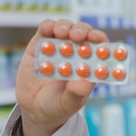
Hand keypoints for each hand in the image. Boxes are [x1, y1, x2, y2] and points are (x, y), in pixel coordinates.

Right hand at [15, 18, 108, 135]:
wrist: (34, 109)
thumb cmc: (58, 106)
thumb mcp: (69, 103)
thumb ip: (77, 93)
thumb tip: (85, 82)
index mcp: (89, 65)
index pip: (100, 47)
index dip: (101, 40)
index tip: (98, 39)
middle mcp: (76, 53)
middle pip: (84, 33)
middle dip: (83, 31)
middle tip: (78, 36)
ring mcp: (59, 47)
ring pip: (66, 28)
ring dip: (66, 27)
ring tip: (62, 34)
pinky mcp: (40, 45)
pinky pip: (46, 29)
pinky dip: (48, 26)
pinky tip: (49, 29)